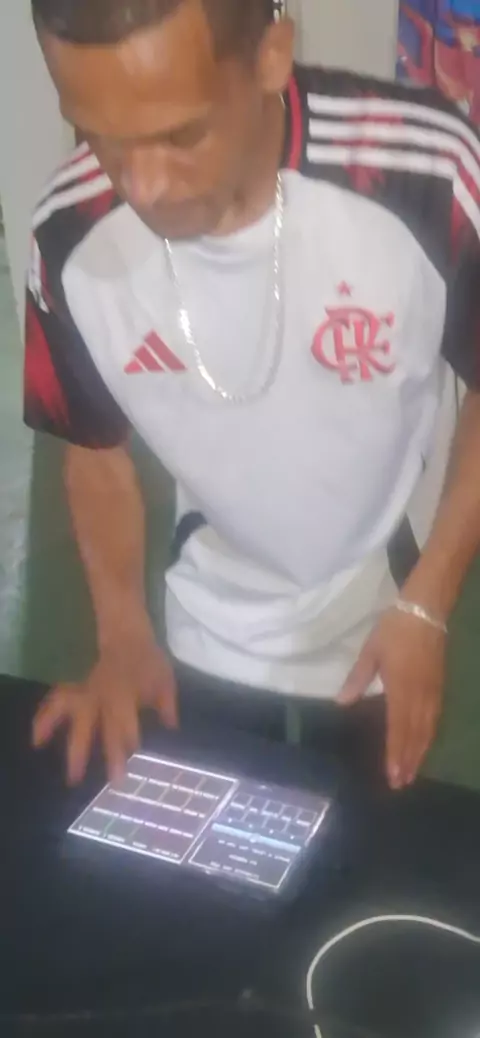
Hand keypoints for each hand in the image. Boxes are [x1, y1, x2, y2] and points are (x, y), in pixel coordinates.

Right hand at [32, 633, 177, 784]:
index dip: (129, 738)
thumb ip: (166, 703)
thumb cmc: (146, 658)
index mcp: (127, 692)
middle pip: (105, 727)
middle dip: (110, 754)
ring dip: (75, 747)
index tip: (133, 757)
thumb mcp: (164, 677)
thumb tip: (171, 727)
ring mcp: (87, 694)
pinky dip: (44, 720)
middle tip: (115, 781)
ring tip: (73, 775)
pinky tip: (36, 738)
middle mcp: (105, 697)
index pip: (127, 719)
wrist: (124, 634)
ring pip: (76, 720)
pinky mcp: (76, 691)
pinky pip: (56, 704)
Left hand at [337, 610, 444, 788]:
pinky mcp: (439, 686)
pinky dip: (429, 736)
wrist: (425, 611)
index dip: (396, 753)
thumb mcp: (371, 651)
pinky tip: (425, 744)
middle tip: (401, 783)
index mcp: (400, 688)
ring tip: (412, 773)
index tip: (392, 774)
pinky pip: (435, 718)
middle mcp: (419, 695)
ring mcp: (432, 692)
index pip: (398, 728)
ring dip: (420, 752)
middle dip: (408, 761)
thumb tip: (342, 702)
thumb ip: (357, 678)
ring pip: (427, 729)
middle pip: (415, 734)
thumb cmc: (394, 630)